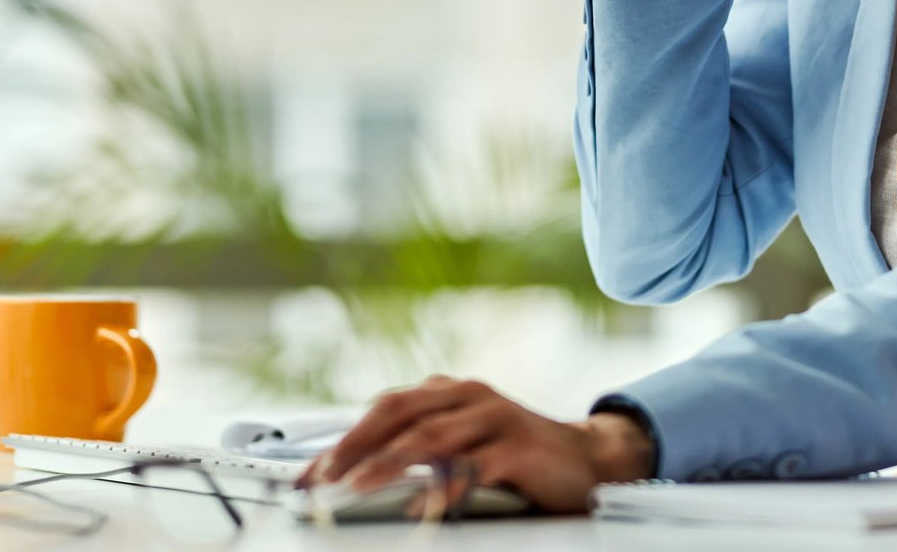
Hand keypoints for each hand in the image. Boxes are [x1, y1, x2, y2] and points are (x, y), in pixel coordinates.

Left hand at [297, 376, 654, 514]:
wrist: (587, 458)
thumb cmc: (514, 453)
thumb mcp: (462, 444)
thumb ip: (420, 449)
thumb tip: (356, 474)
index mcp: (448, 392)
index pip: (384, 408)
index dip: (343, 438)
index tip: (309, 473)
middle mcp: (468, 395)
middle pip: (399, 413)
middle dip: (354, 445)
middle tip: (323, 476)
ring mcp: (495, 417)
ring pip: (430, 437)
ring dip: (387, 464)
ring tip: (356, 488)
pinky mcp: (519, 446)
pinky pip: (474, 465)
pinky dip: (444, 486)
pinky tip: (423, 505)